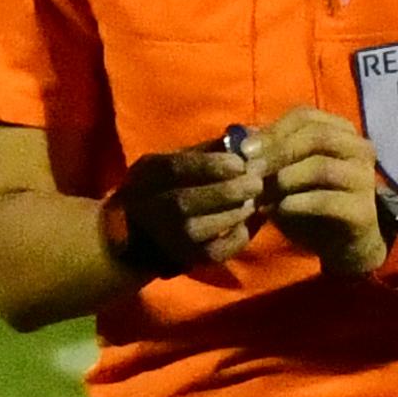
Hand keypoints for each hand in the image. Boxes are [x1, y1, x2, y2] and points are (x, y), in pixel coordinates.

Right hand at [111, 137, 269, 281]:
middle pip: (185, 201)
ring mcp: (166, 236)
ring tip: (254, 201)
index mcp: (148, 175)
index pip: (174, 169)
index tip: (240, 162)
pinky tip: (246, 225)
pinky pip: (213, 253)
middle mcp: (150, 207)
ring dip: (234, 213)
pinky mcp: (183, 259)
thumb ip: (206, 150)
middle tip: (256, 182)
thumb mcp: (175, 161)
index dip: (209, 165)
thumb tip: (244, 137)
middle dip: (227, 191)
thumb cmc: (166, 186)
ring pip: (199, 229)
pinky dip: (235, 240)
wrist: (140, 234)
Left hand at [252, 109, 397, 278]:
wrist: (341, 244)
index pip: (306, 116)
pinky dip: (295, 204)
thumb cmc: (310, 202)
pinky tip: (278, 210)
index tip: (245, 150)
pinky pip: (325, 201)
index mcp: (341, 131)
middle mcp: (359, 148)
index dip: (273, 130)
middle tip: (251, 171)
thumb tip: (241, 140)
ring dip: (284, 179)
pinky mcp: (362, 209)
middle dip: (278, 152)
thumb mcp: (287, 172)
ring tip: (261, 195)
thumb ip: (269, 153)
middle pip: (317, 136)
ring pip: (321, 167)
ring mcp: (364, 178)